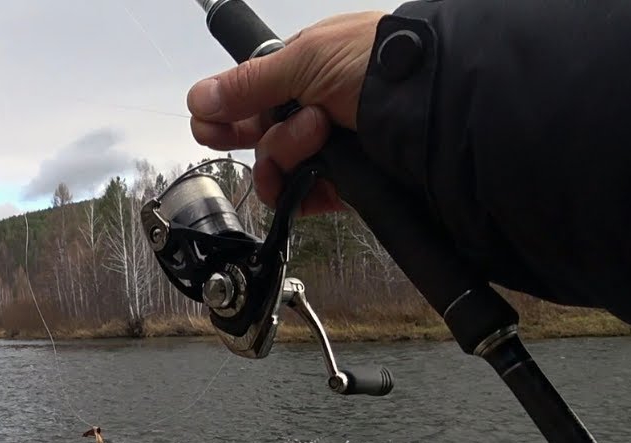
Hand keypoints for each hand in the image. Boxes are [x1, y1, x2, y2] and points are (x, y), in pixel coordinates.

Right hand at [186, 11, 385, 214]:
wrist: (433, 107)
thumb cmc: (377, 65)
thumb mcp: (306, 58)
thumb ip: (248, 83)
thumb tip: (197, 99)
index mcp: (304, 68)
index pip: (249, 97)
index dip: (226, 115)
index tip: (211, 127)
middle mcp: (313, 108)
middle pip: (259, 137)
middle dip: (265, 137)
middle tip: (283, 126)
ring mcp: (328, 147)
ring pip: (277, 167)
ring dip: (289, 154)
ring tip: (321, 135)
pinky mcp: (343, 183)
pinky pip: (302, 196)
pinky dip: (304, 191)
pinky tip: (318, 178)